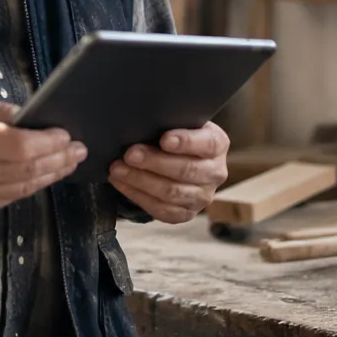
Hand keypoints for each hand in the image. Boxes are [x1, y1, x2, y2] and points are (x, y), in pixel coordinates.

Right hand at [0, 94, 85, 217]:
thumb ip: (1, 112)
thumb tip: (34, 117)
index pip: (22, 147)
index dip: (50, 142)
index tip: (67, 134)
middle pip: (29, 169)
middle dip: (59, 159)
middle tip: (80, 150)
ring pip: (23, 187)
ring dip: (51, 175)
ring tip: (69, 163)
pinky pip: (10, 197)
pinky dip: (30, 186)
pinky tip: (43, 175)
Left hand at [108, 122, 229, 222]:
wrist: (182, 159)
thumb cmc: (177, 136)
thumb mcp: (180, 123)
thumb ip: (169, 123)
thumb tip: (142, 124)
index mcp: (217, 144)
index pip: (208, 143)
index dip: (186, 142)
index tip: (164, 140)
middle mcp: (215, 173)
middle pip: (186, 170)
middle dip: (154, 162)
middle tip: (130, 154)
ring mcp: (202, 196)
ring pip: (171, 192)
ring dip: (141, 180)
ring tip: (118, 169)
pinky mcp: (186, 213)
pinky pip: (162, 210)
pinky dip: (138, 196)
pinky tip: (122, 183)